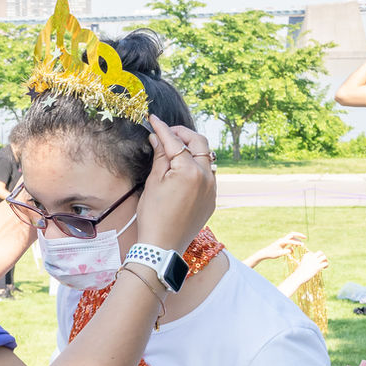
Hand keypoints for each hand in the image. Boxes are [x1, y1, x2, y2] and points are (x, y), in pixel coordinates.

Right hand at [134, 116, 217, 252]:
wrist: (163, 246)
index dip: (162, 129)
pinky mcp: (212, 199)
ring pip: (206, 157)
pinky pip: (208, 174)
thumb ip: (161, 156)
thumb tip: (158, 138)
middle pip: (199, 142)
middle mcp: (206, 177)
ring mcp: (212, 188)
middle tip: (167, 132)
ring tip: (175, 148)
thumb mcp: (153, 182)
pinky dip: (197, 165)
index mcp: (189, 171)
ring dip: (192, 149)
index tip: (153, 119)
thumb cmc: (154, 216)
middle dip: (183, 134)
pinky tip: (183, 168)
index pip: (175, 142)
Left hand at [255, 232, 306, 261]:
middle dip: (299, 235)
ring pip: (292, 237)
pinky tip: (296, 247)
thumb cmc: (271, 254)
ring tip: (301, 244)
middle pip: (292, 234)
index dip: (296, 243)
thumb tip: (291, 250)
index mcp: (281, 242)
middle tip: (305, 237)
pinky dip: (294, 242)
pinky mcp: (283, 243)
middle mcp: (282, 240)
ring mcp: (283, 240)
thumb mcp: (278, 254)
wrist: (265, 253)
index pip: (291, 241)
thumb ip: (285, 252)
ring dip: (297, 239)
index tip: (302, 245)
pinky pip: (290, 241)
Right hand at [291, 250, 328, 283]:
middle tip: (322, 260)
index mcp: (306, 255)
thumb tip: (311, 264)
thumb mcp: (301, 265)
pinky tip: (324, 268)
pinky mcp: (318, 267)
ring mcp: (315, 261)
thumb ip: (306, 262)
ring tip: (324, 265)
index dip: (315, 257)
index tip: (315, 261)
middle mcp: (311, 257)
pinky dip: (326, 265)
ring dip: (326, 260)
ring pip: (324, 257)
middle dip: (322, 255)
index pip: (312, 253)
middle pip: (320, 252)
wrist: (298, 277)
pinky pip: (325, 263)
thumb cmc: (299, 272)